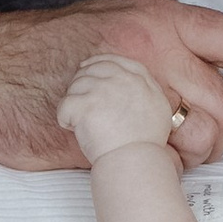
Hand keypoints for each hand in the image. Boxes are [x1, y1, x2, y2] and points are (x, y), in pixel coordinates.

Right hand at [0, 0, 222, 171]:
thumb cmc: (42, 62)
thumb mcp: (124, 41)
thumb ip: (186, 66)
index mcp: (159, 16)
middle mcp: (151, 41)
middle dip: (216, 140)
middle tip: (179, 147)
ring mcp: (125, 83)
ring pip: (196, 140)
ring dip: (181, 158)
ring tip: (139, 149)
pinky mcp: (100, 125)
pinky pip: (151, 164)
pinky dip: (145, 171)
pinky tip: (111, 156)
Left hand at [58, 51, 178, 160]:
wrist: (134, 160)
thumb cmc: (146, 142)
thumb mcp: (158, 107)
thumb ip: (146, 89)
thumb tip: (132, 82)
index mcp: (139, 79)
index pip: (114, 61)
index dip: (98, 62)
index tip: (88, 68)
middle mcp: (120, 79)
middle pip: (92, 70)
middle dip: (83, 83)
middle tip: (82, 104)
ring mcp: (101, 90)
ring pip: (75, 86)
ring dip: (74, 103)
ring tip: (80, 122)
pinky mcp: (84, 105)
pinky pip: (64, 105)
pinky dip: (64, 118)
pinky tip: (72, 128)